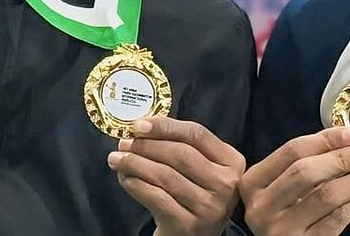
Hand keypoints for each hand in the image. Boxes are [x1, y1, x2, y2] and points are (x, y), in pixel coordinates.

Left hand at [107, 117, 244, 235]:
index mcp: (232, 161)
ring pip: (165, 175)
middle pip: (181, 154)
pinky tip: (125, 179)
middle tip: (124, 142)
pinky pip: (156, 197)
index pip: (197, 134)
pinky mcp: (190, 225)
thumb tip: (142, 126)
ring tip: (117, 159)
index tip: (139, 124)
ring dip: (135, 164)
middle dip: (147, 145)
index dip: (166, 126)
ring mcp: (210, 207)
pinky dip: (136, 185)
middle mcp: (227, 184)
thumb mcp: (199, 169)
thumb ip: (180, 145)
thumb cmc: (193, 195)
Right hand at [240, 127, 349, 235]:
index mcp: (254, 182)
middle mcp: (263, 206)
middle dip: (342, 158)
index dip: (325, 139)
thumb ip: (304, 163)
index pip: (291, 151)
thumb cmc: (284, 212)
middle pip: (306, 172)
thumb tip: (349, 140)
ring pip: (325, 196)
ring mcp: (282, 229)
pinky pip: (337, 219)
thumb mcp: (282, 186)